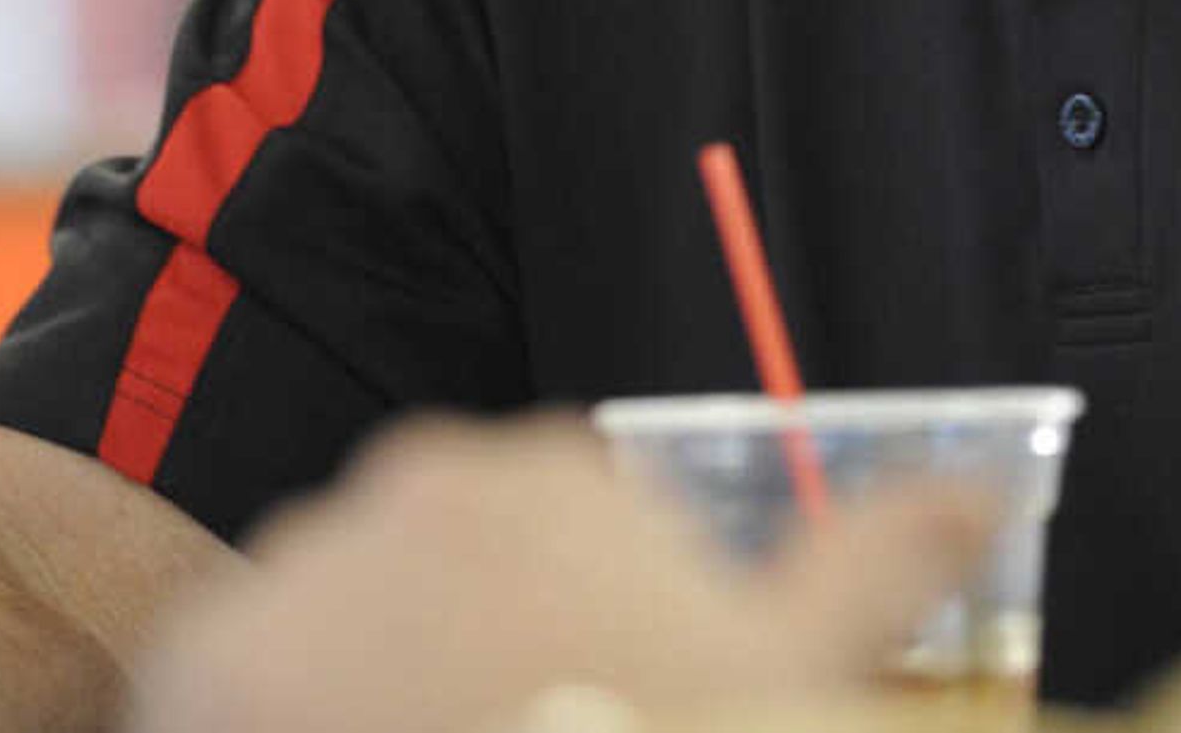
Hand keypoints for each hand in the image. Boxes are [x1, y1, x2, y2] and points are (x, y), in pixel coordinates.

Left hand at [128, 413, 991, 732]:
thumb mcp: (797, 670)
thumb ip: (883, 556)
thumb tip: (982, 487)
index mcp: (548, 474)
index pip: (549, 521)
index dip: (582, 625)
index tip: (600, 701)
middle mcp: (406, 488)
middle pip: (428, 572)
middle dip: (458, 653)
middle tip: (524, 730)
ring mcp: (294, 575)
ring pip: (331, 632)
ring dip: (360, 694)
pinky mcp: (198, 670)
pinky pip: (230, 694)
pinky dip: (273, 726)